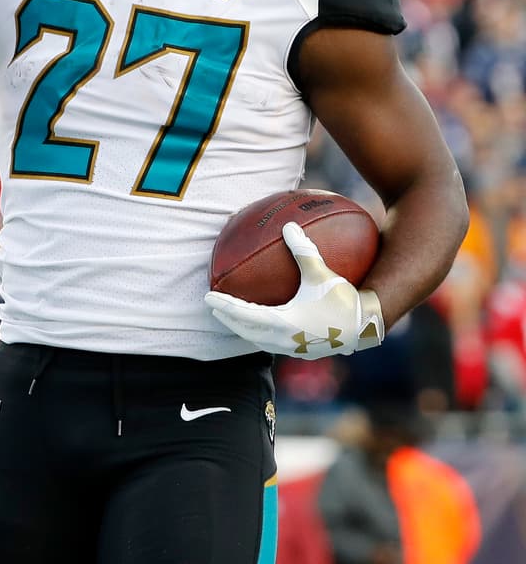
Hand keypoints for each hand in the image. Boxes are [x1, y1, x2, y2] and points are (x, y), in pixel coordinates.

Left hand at [204, 222, 385, 358]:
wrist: (369, 326)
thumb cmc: (345, 298)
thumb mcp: (321, 273)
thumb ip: (304, 249)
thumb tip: (289, 225)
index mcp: (286, 322)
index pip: (245, 316)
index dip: (225, 307)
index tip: (208, 298)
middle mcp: (287, 340)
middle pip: (247, 332)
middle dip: (228, 319)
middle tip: (212, 307)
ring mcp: (295, 348)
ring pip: (260, 341)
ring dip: (243, 329)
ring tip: (230, 317)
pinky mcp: (304, 351)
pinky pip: (274, 344)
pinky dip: (261, 335)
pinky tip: (261, 326)